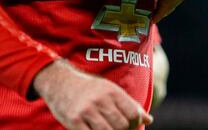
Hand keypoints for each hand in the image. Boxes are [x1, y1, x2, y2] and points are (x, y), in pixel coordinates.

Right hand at [33, 59, 152, 128]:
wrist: (59, 82)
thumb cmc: (88, 88)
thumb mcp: (109, 90)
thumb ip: (129, 104)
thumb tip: (148, 119)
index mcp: (111, 91)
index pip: (133, 113)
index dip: (135, 124)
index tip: (130, 127)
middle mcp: (100, 100)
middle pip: (122, 125)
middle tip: (118, 129)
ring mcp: (86, 111)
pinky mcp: (74, 121)